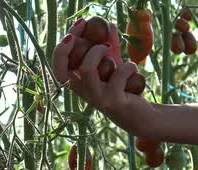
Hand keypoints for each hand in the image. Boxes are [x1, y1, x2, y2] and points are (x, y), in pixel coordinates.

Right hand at [52, 18, 158, 136]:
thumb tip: (109, 24)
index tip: (78, 27)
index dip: (61, 48)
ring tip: (110, 49)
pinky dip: (128, 66)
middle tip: (81, 32)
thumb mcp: (113, 66)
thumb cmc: (123, 89)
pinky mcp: (114, 101)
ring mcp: (97, 98)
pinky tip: (133, 69)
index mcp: (78, 83)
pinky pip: (118, 76)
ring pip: (87, 70)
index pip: (57, 68)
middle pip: (62, 71)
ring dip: (98, 52)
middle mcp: (82, 92)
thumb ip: (110, 46)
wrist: (140, 116)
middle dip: (67, 47)